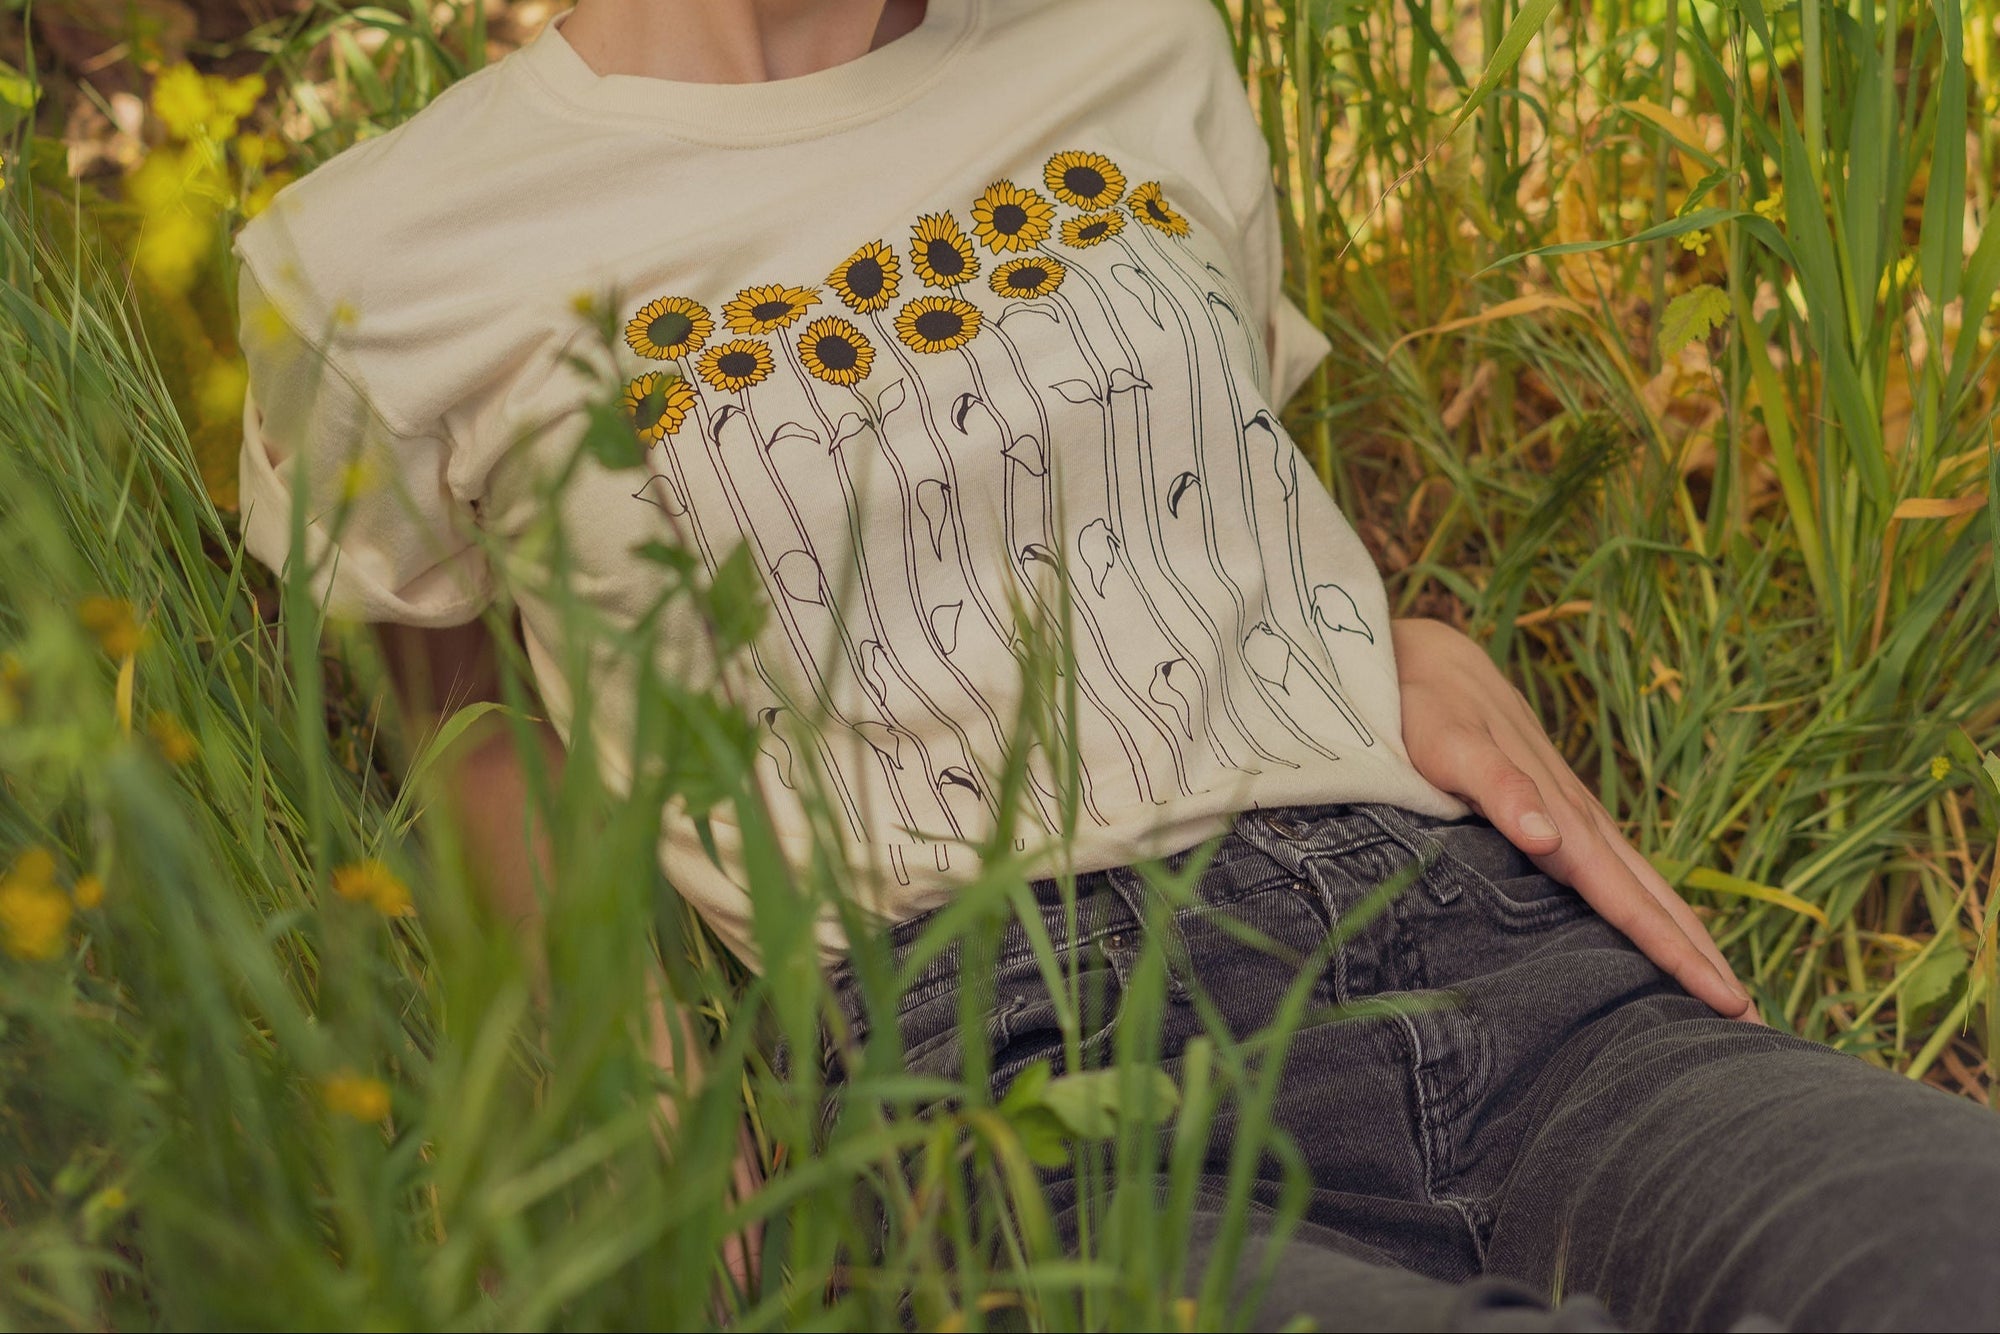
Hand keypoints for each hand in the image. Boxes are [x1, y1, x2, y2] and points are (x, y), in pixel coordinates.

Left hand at [1391, 619, 1758, 1022]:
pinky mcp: (1561, 813)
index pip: (1630, 901)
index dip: (1676, 954)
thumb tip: (1548, 839)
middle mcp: (1581, 824)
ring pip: (1645, 888)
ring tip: (1727, 994)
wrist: (1429, 660)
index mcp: (1563, 819)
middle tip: (1756, 1023)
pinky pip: (1619, 875)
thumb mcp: (1453, 746)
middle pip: (1656, 902)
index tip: (1728, 1002)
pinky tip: (1662, 936)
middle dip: (1703, 961)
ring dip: (1687, 941)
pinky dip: (1651, 911)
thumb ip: (1500, 790)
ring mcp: (1575, 818)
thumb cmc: (1431, 708)